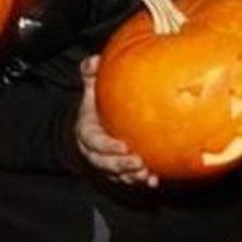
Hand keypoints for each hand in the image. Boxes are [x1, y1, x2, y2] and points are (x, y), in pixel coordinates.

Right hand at [76, 55, 155, 187]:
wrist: (91, 122)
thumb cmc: (95, 103)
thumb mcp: (90, 87)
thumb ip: (90, 73)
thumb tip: (94, 61)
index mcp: (87, 132)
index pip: (95, 142)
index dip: (108, 147)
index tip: (124, 147)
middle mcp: (95, 151)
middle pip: (105, 163)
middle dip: (122, 166)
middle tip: (139, 163)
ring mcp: (106, 162)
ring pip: (116, 174)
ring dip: (131, 176)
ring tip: (147, 175)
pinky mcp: (118, 168)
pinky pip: (127, 178)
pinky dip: (139, 181)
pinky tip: (154, 180)